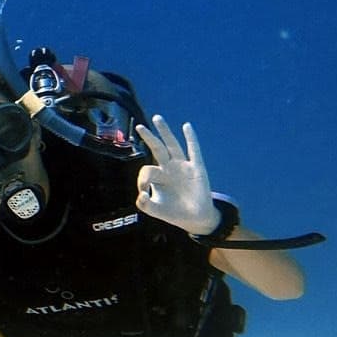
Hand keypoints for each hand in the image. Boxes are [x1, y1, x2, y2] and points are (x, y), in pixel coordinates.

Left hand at [134, 116, 221, 235]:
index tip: (143, 192)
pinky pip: (194, 150)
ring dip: (165, 132)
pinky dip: (191, 138)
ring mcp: (183, 167)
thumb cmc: (174, 212)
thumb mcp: (156, 210)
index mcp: (158, 176)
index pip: (146, 170)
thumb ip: (145, 205)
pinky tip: (186, 126)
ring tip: (157, 118)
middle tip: (138, 126)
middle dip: (149, 137)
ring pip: (172, 145)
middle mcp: (169, 168)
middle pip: (157, 149)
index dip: (142, 180)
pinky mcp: (197, 169)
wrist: (195, 218)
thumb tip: (141, 194)